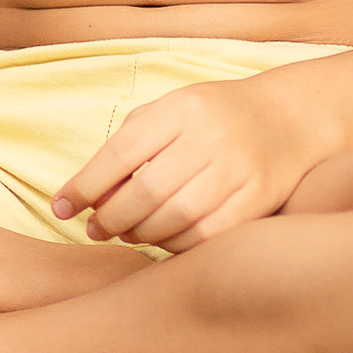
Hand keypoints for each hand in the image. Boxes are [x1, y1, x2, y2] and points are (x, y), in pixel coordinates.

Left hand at [51, 74, 330, 252]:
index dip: (85, 185)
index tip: (62, 208)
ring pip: (176, 217)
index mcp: (181, 109)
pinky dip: (176, 244)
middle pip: (146, 190)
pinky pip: (208, 235)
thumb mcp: (171, 111)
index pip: (120, 152)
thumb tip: (86, 194)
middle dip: (111, 217)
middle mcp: (211, 137)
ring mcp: (238, 169)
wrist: (290, 119)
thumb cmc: (213, 118)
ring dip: (141, 234)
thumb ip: (129, 143)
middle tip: (96, 228)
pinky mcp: (258, 199)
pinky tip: (163, 239)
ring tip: (128, 232)